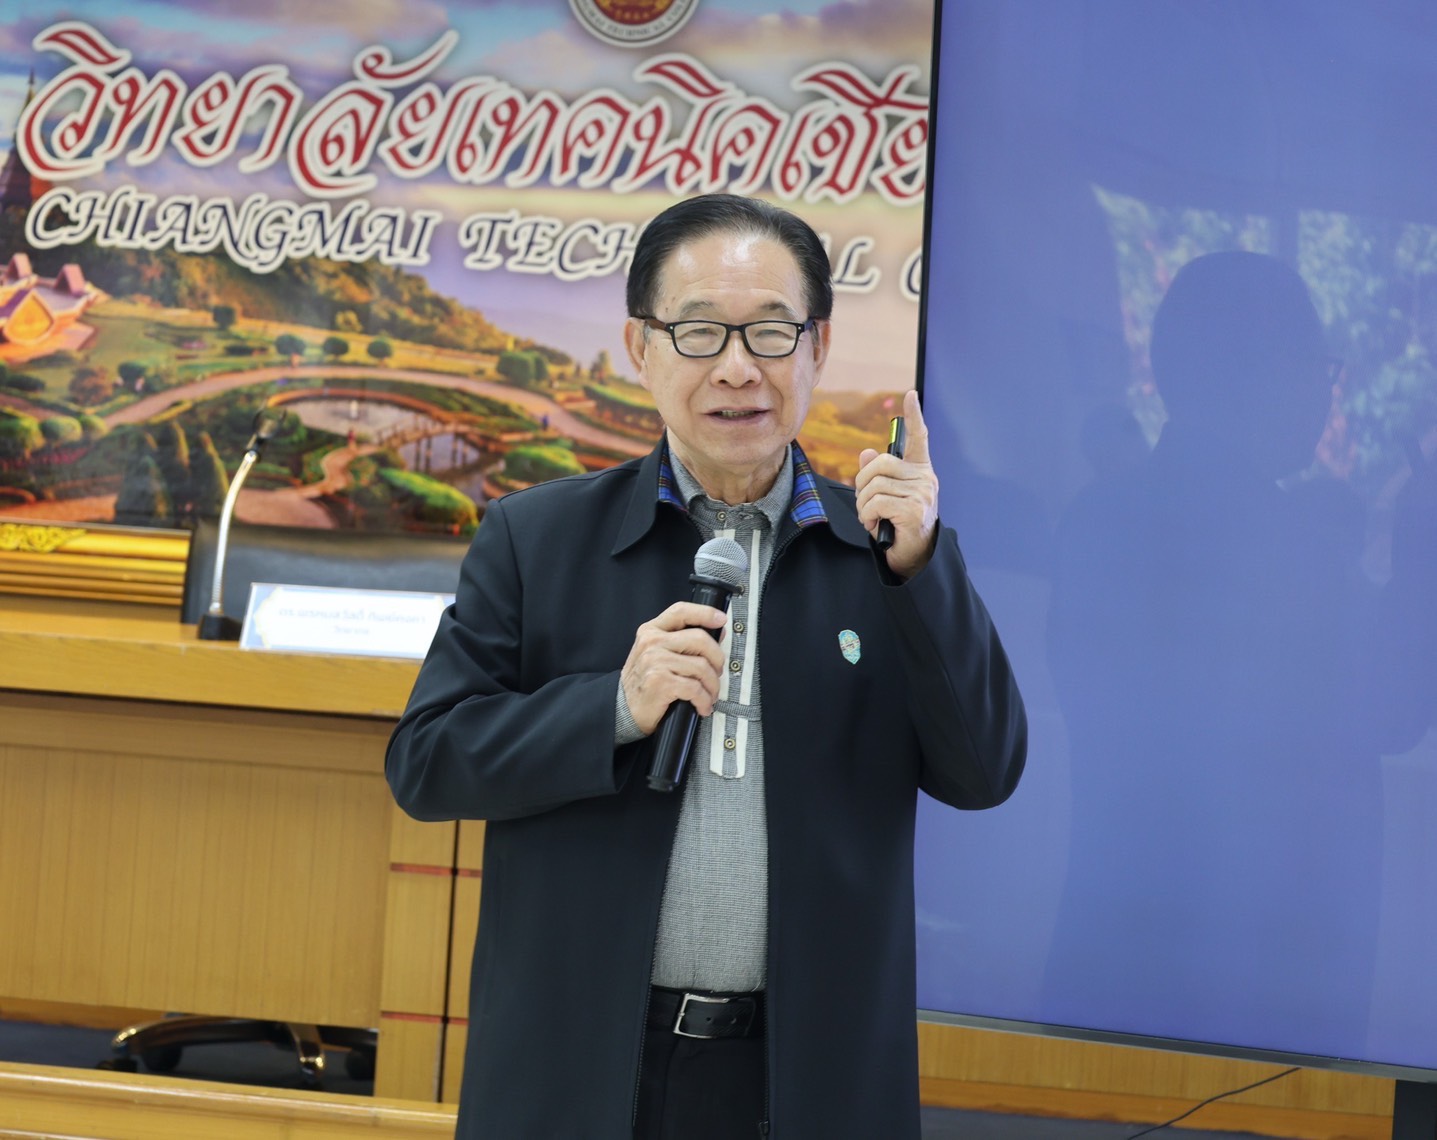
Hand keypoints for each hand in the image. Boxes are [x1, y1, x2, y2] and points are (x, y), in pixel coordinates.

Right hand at [620, 602, 727, 734]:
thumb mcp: (657, 654)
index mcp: (651, 631)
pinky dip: (704, 700)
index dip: (705, 613)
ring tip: (710, 694)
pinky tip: (702, 706)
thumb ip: (683, 642)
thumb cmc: (644, 682)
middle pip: (700, 639)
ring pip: (701, 667)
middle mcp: (652, 642)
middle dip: (717, 658)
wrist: (623, 710)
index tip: (721, 619)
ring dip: (712, 685)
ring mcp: (655, 661)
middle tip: (717, 672)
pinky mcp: (660, 682)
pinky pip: (695, 688)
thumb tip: (717, 634)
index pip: (681, 611)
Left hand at [855, 389, 939, 578]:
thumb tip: (866, 453)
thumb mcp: (885, 496)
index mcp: (920, 470)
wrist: (913, 555)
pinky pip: (877, 503)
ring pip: (875, 486)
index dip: (914, 416)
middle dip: (862, 482)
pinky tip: (874, 525)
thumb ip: (877, 475)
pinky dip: (867, 516)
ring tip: (870, 518)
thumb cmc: (897, 524)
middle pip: (880, 463)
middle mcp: (925, 479)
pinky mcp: (914, 511)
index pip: (919, 438)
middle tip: (864, 502)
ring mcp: (922, 494)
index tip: (910, 395)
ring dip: (863, 505)